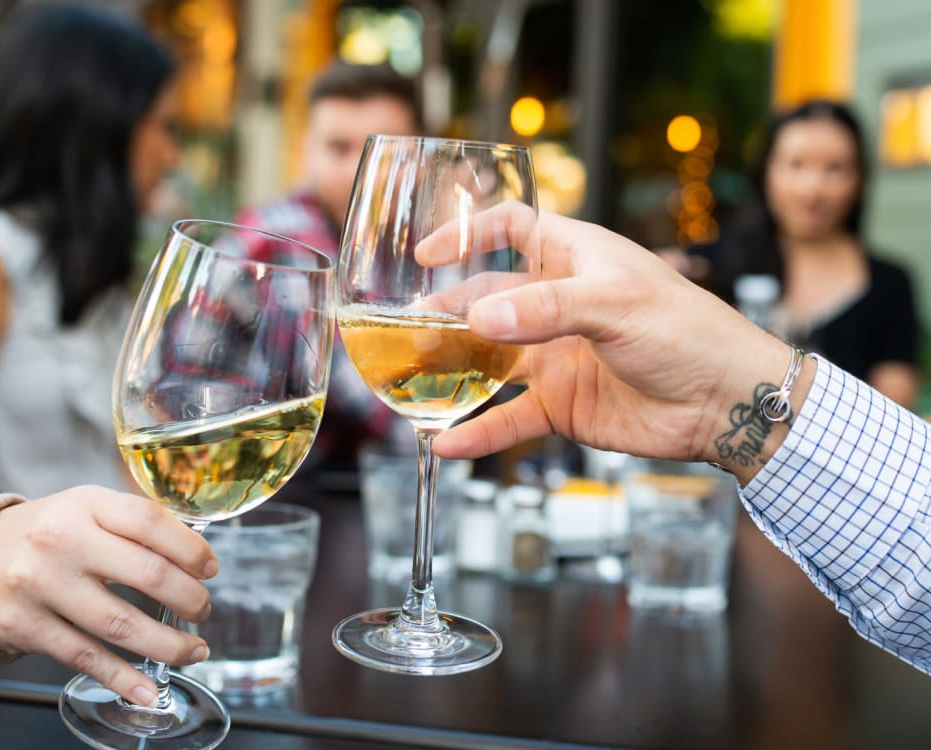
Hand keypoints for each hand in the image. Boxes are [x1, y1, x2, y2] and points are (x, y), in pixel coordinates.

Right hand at [0, 486, 216, 706]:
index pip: (150, 521)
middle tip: (203, 610)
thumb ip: (136, 522)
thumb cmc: (51, 533)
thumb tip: (197, 550)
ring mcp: (41, 585)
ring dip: (167, 644)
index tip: (210, 568)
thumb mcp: (88, 508)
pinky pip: (85, 657)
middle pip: (148, 574)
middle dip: (189, 599)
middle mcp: (62, 541)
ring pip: (121, 624)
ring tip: (192, 650)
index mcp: (87, 504)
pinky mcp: (25, 626)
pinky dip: (123, 677)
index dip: (191, 548)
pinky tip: (147, 687)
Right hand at [427, 209, 813, 483]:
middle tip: (408, 330)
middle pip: (486, 301)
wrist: (726, 402)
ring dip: (452, 371)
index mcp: (575, 259)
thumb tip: (478, 319)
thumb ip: (546, 308)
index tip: (427, 254)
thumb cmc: (688, 331)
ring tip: (410, 381)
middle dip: (447, 313)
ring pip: (489, 362)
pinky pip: (510, 418)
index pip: (512, 230)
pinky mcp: (562, 406)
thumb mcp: (616, 303)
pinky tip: (448, 442)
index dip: (469, 235)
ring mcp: (557, 357)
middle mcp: (559, 305)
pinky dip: (480, 431)